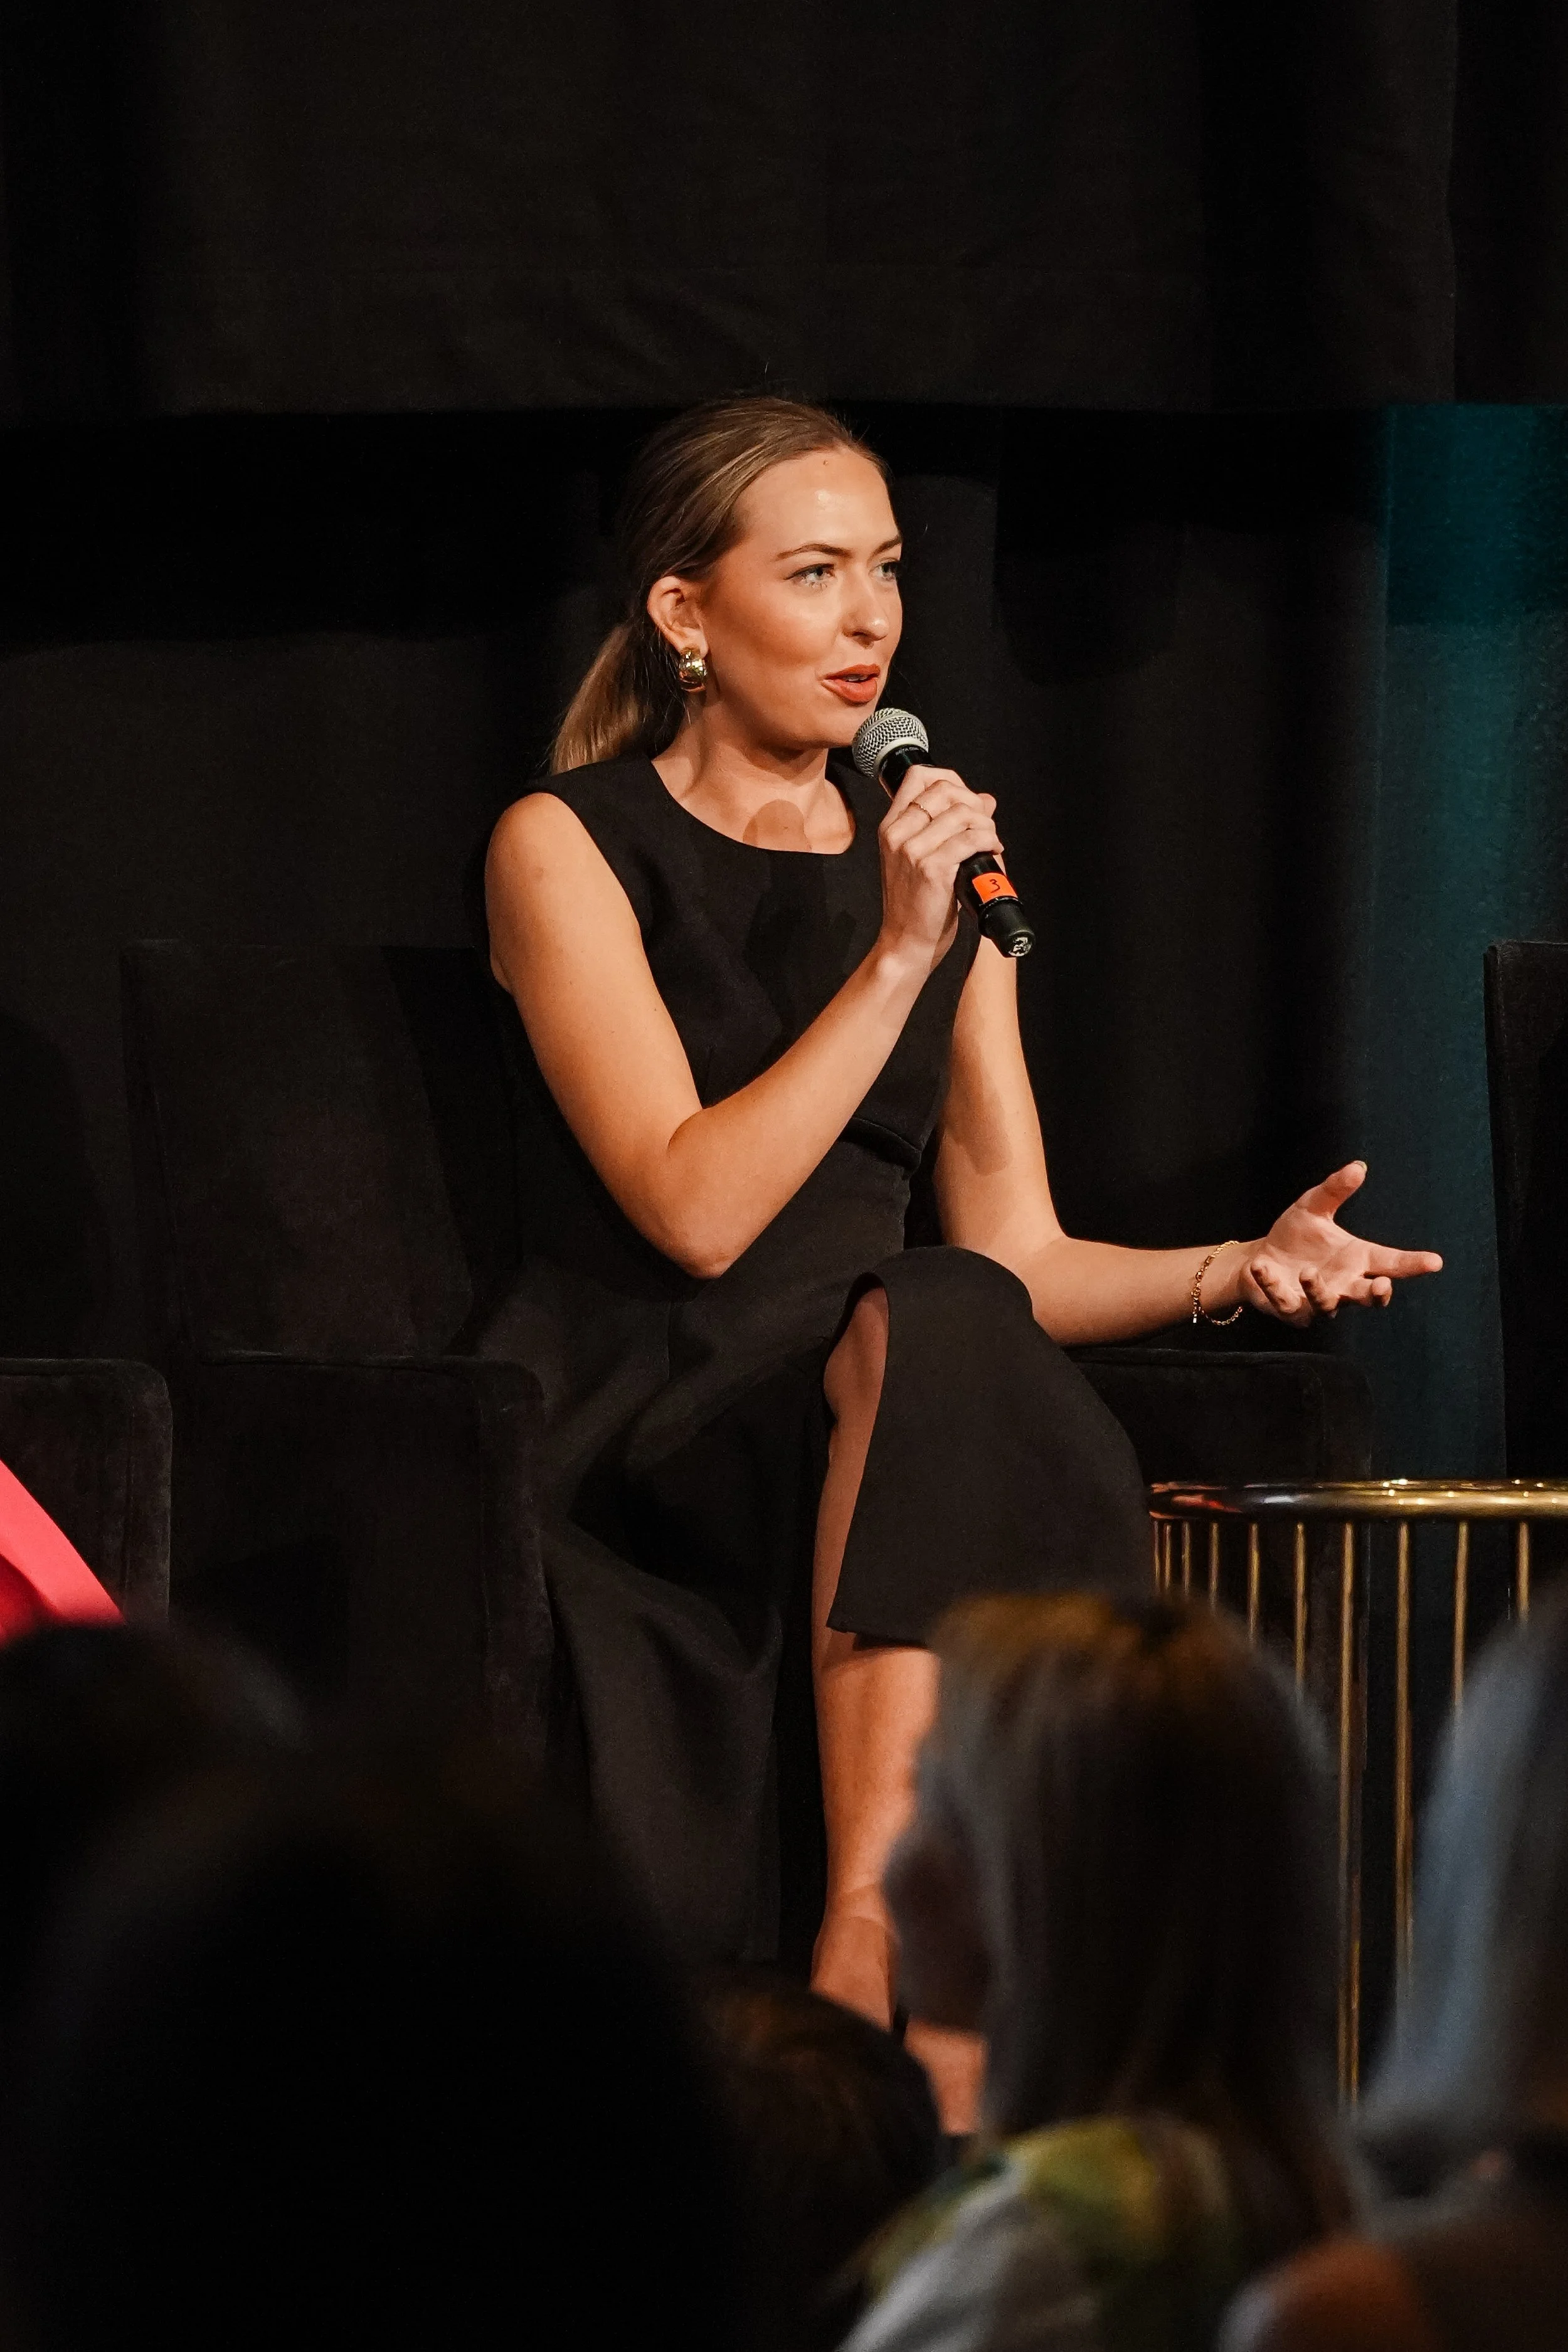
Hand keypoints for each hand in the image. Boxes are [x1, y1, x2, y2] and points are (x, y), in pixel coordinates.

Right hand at [876, 763, 1001, 972]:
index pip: (918, 777)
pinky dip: (988, 841)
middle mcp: (897, 834)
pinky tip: (992, 850)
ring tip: (989, 840)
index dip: (951, 779)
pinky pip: (969, 839)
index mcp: (891, 827)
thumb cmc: (915, 904)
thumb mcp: (921, 858)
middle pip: (944, 789)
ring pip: (961, 813)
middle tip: (984, 824)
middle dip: (973, 802)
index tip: (967, 799)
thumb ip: (948, 825)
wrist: (905, 941)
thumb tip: (985, 799)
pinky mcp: (931, 869)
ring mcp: (912, 850)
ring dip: (985, 824)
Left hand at [1239, 1162, 1441, 1327]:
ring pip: (1328, 1305)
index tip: (1435, 1262)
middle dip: (1377, 1295)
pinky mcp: (1290, 1309)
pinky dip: (1272, 1286)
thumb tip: (1358, 1167)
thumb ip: (1334, 1190)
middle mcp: (1343, 1285)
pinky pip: (1285, 1302)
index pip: (1392, 1263)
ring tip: (1308, 1272)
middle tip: (1382, 1287)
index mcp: (1357, 1260)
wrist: (1258, 1260)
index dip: (1414, 1264)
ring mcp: (1318, 1301)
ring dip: (1319, 1290)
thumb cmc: (1295, 1235)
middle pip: (1369, 1298)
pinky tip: (1261, 1267)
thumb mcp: (1312, 1207)